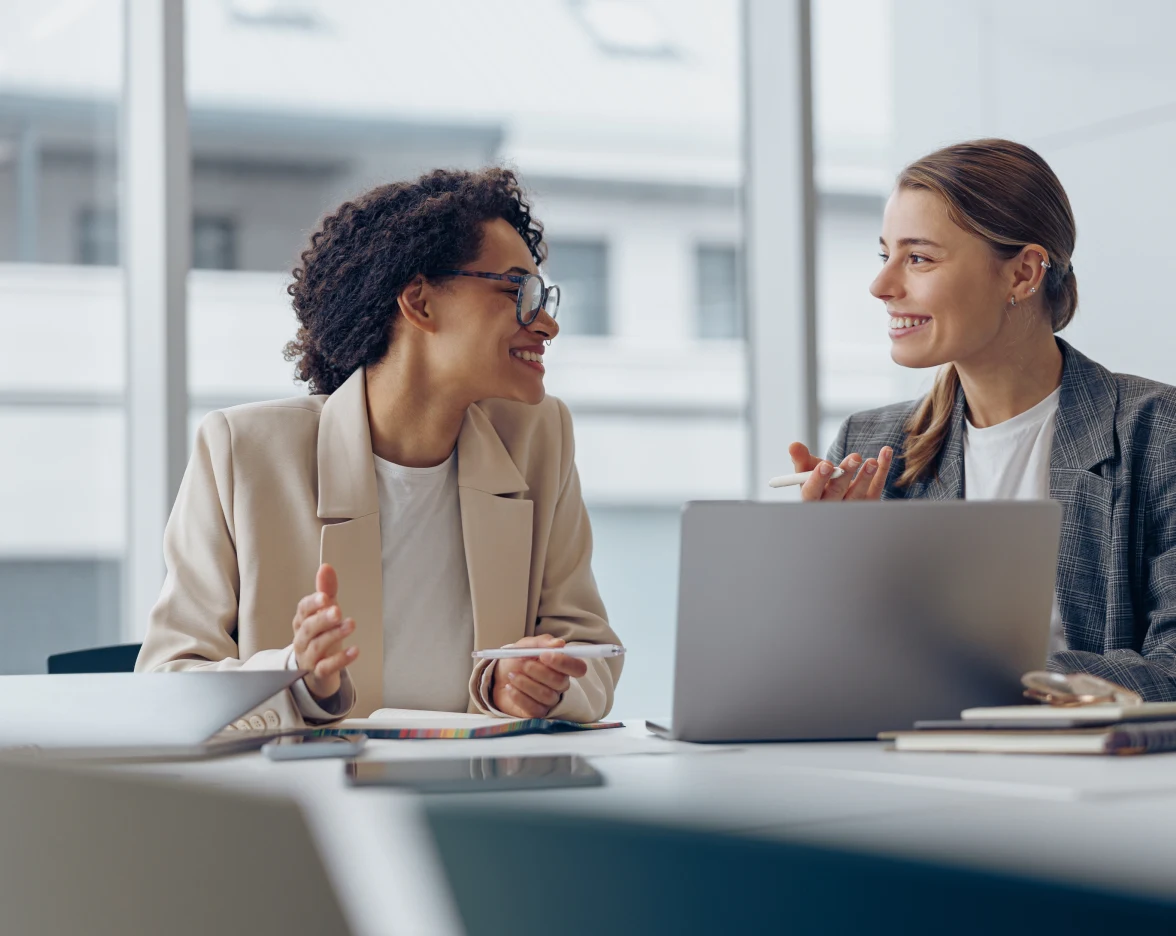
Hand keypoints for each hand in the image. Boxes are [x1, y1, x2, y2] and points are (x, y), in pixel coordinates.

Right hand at [292, 563, 358, 698]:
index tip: (324, 597)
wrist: (315, 669)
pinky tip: (355, 650)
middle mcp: (302, 639)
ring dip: (334, 635)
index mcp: (302, 621)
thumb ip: (327, 590)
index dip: (312, 603)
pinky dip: (340, 660)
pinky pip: (326, 667)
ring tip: (350, 625)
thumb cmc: (320, 636)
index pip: (302, 610)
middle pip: (308, 628)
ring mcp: (309, 657)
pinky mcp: (319, 672)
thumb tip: (325, 567)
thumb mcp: (325, 612)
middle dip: (322, 618)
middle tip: (337, 610)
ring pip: (317, 646)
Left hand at [490, 635, 588, 718]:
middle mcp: (561, 684)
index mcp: (563, 666)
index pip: (578, 668)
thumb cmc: (519, 659)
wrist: (500, 676)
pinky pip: (534, 708)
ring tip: (512, 675)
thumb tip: (559, 643)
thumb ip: (543, 642)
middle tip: (522, 664)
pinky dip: (519, 696)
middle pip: (559, 682)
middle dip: (538, 671)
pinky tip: (510, 687)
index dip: (564, 662)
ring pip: (546, 695)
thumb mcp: (528, 645)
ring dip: (525, 683)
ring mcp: (550, 700)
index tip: (544, 655)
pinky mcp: (537, 712)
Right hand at [787, 442, 892, 501]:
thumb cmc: (820, 482)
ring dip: (866, 477)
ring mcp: (851, 507)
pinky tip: (884, 454)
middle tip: (854, 457)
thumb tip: (793, 445)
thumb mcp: (807, 470)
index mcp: (811, 499)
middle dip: (846, 474)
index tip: (825, 465)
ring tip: (871, 461)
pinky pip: (877, 488)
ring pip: (858, 495)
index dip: (818, 480)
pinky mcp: (870, 502)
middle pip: (837, 493)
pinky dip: (882, 471)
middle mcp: (831, 506)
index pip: (812, 493)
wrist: (839, 495)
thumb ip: (801, 458)